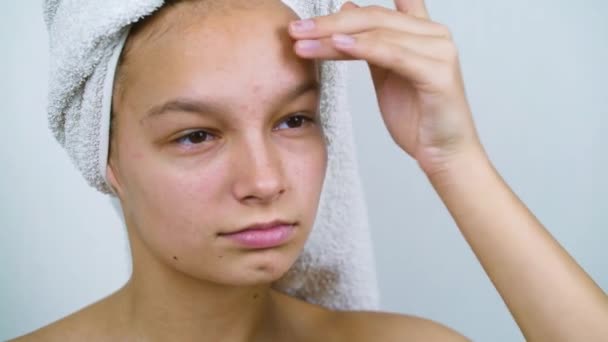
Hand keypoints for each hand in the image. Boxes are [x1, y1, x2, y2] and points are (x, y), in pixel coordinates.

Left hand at [288, 0, 483, 175]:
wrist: (444, 152)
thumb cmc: (418, 118)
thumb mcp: (386, 74)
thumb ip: (370, 43)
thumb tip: (348, 8)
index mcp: (422, 32)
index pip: (379, 10)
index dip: (346, 10)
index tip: (311, 15)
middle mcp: (434, 35)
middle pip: (373, 18)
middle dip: (329, 23)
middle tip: (296, 31)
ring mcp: (439, 51)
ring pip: (378, 34)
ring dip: (335, 36)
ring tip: (304, 42)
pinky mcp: (438, 72)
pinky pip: (394, 54)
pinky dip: (365, 48)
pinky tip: (338, 46)